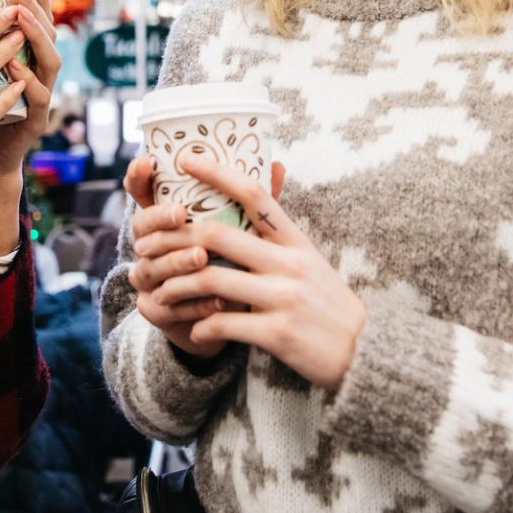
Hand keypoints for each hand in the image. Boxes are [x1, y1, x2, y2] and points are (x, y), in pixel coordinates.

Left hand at [0, 0, 63, 183]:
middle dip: (36, 8)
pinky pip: (37, 97)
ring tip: (20, 17)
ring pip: (50, 61)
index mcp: (28, 58)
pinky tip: (13, 65)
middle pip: (48, 34)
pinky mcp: (36, 121)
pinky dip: (26, 80)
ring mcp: (42, 96)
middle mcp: (41, 72)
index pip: (36, 20)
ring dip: (35, 37)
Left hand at [138, 156, 364, 389]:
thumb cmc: (330, 305)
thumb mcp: (311, 263)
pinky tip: (194, 329)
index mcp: (296, 241)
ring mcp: (284, 297)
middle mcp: (289, 263)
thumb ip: (279, 240)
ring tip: (161, 293)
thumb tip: (250, 209)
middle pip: (218, 236)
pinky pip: (223, 322)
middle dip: (174, 239)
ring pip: (211, 280)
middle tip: (148, 245)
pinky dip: (200, 326)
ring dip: (176, 287)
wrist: (364, 353)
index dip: (217, 173)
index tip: (187, 159)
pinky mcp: (278, 332)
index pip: (254, 195)